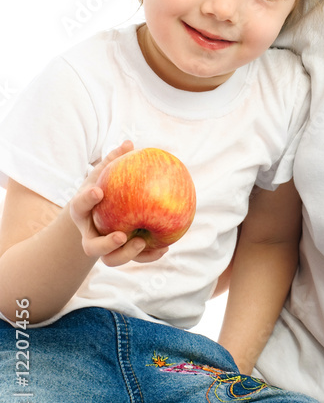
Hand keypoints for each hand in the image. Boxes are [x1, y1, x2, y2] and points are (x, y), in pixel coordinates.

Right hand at [69, 141, 168, 266]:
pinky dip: (148, 256)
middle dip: (106, 244)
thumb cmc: (103, 189)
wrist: (99, 215)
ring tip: (143, 242)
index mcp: (83, 212)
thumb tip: (129, 143)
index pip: (79, 206)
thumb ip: (113, 161)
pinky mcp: (119, 253)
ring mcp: (104, 248)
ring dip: (127, 254)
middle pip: (92, 246)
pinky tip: (165, 247)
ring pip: (110, 259)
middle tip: (122, 235)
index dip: (86, 200)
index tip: (98, 191)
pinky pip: (133, 259)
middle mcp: (90, 234)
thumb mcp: (103, 174)